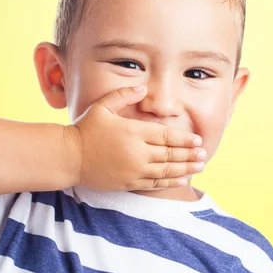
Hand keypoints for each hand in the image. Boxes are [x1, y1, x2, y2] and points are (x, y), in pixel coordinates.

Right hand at [63, 85, 204, 190]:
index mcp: (133, 132)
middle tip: (204, 154)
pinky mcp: (128, 183)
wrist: (68, 157)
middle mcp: (137, 153)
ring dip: (185, 169)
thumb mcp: (102, 106)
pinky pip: (154, 184)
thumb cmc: (85, 129)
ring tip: (199, 167)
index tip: (197, 140)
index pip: (166, 136)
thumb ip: (124, 95)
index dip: (184, 139)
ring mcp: (133, 170)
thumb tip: (143, 88)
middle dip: (190, 155)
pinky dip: (170, 182)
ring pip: (166, 171)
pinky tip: (182, 179)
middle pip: (170, 155)